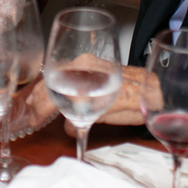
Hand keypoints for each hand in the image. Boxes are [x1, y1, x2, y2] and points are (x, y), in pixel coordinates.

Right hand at [27, 66, 150, 130]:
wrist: (155, 86)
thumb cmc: (138, 103)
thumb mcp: (109, 118)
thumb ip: (84, 121)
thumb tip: (68, 126)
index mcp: (85, 84)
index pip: (54, 97)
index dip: (41, 112)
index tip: (35, 122)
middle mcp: (82, 67)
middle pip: (51, 84)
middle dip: (38, 101)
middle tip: (32, 116)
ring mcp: (85, 61)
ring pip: (55, 74)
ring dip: (43, 89)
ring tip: (33, 103)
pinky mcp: (89, 61)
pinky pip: (64, 69)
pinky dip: (54, 80)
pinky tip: (49, 88)